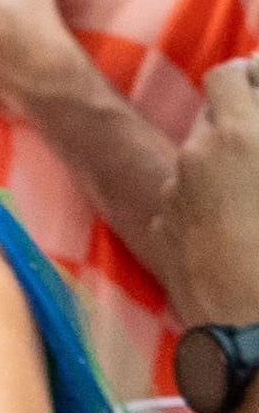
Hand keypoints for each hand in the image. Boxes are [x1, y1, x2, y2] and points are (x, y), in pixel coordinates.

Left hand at [177, 52, 258, 324]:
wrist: (258, 336)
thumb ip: (255, 140)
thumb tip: (250, 137)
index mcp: (239, 137)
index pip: (228, 76)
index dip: (249, 80)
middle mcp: (195, 159)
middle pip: (210, 119)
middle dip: (238, 124)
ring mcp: (174, 198)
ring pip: (196, 164)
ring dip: (222, 168)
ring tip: (255, 199)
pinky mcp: (164, 236)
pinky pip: (184, 204)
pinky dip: (205, 206)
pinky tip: (237, 233)